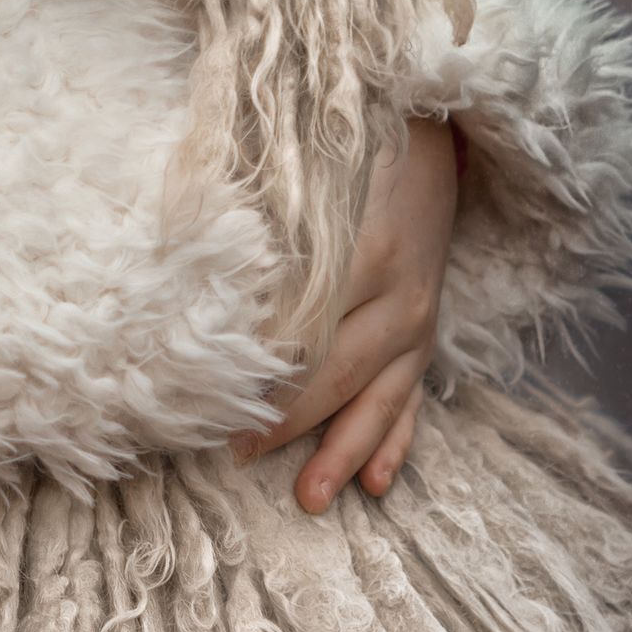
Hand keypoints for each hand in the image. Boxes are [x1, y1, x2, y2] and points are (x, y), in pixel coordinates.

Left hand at [231, 115, 459, 511]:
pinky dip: (397, 441)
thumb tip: (197, 258)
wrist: (435, 131)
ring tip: (311, 500)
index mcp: (363, 253)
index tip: (215, 401)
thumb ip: (266, 216)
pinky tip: (377, 482)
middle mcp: (399, 297)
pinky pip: (415, 397)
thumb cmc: (351, 148)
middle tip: (236, 456)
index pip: (305, 328)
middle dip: (289, 421)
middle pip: (337, 372)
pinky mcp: (430, 331)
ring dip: (343, 450)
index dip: (262, 367)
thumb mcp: (307, 174)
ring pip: (380, 399)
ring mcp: (419, 319)